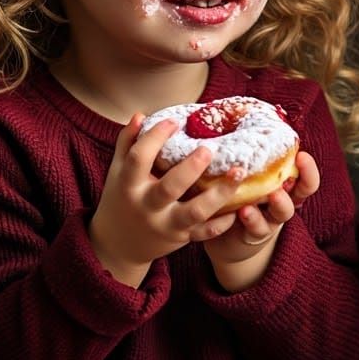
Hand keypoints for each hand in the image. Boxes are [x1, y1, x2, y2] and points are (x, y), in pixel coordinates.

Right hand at [89, 114, 242, 285]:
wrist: (119, 244)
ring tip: (238, 172)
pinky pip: (207, 232)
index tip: (174, 121)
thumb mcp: (117, 172)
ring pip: (196, 212)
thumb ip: (128, 143)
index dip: (155, 137)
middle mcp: (147, 206)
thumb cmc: (121, 198)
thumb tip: (140, 115)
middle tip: (209, 148)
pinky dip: (224, 222)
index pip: (139, 158)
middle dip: (191, 168)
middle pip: (170, 188)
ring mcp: (166, 224)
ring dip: (220, 193)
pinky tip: (240, 204)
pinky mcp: (182, 237)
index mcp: (128, 186)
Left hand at [203, 150, 319, 291]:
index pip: (306, 178)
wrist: (228, 237)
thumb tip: (235, 120)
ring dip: (277, 203)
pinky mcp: (255, 235)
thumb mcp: (248, 178)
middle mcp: (283, 202)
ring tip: (268, 194)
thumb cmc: (239, 197)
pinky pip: (257, 229)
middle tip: (288, 178)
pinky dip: (251, 220)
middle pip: (302, 194)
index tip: (301, 155)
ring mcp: (272, 220)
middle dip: (301, 183)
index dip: (308, 169)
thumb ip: (249, 159)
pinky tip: (240, 212)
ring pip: (282, 213)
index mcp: (285, 186)